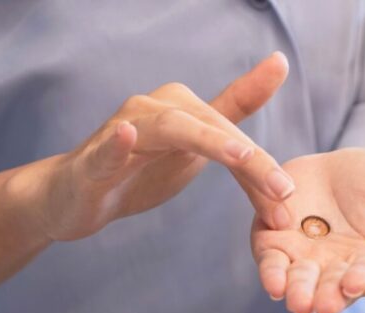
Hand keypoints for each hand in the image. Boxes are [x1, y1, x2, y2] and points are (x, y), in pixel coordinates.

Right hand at [9, 52, 295, 242]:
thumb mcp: (194, 144)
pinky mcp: (92, 160)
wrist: (74, 197)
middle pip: (211, 129)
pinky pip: (107, 149)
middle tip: (282, 191)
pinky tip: (127, 136)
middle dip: (250, 161)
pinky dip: (118, 143)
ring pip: (169, 131)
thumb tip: (279, 63)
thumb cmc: (137, 169)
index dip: (263, 167)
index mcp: (182, 108)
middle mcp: (155, 109)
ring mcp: (121, 131)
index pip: (233, 135)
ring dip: (206, 141)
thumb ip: (234, 107)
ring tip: (239, 155)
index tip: (290, 195)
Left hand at [251, 148, 364, 312]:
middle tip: (322, 307)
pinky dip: (271, 273)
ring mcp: (307, 260)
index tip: (354, 284)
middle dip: (326, 298)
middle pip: (332, 289)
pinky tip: (273, 284)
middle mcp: (339, 272)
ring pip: (300, 282)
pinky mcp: (277, 243)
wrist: (346, 163)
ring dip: (298, 293)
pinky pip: (271, 261)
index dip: (362, 279)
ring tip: (296, 302)